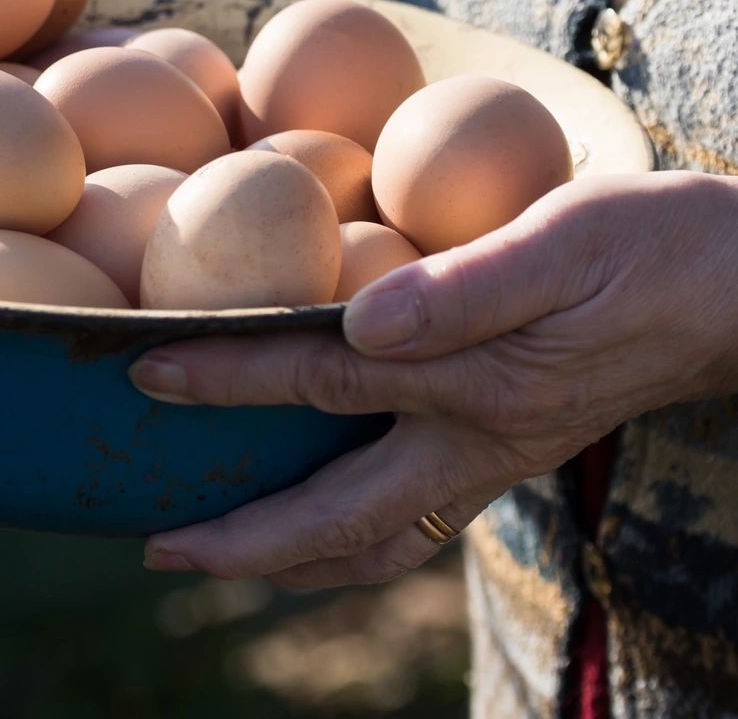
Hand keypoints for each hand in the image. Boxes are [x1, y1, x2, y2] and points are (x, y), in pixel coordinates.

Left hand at [129, 170, 737, 587]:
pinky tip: (308, 511)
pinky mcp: (504, 449)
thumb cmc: (652, 247)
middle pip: (337, 517)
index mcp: (475, 382)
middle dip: (241, 540)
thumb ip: (464, 286)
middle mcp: (475, 440)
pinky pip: (407, 517)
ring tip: (215, 553)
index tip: (144, 371)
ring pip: (373, 539)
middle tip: (154, 546)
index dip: (225, 376)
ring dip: (287, 554)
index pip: (318, 379)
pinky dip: (343, 530)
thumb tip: (361, 319)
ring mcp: (491, 457)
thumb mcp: (565, 242)